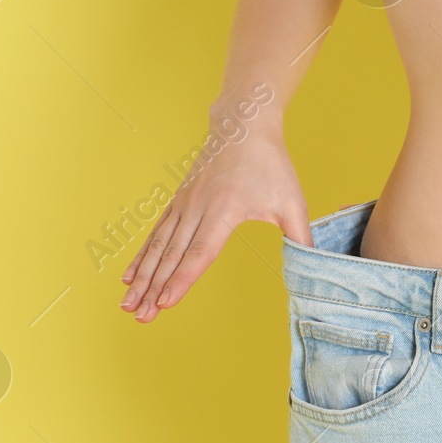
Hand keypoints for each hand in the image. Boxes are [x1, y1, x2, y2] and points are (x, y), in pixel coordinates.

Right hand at [119, 120, 310, 322]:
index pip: (201, 252)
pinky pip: (156, 234)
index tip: (165, 302)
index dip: (183, 279)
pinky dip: (141, 257)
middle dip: (154, 289)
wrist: (242, 125)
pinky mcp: (178, 202)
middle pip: (173, 255)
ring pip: (159, 246)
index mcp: (225, 210)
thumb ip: (301, 236)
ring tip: (127, 305)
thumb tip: (314, 267)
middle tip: (140, 317)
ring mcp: (184, 204)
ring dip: (142, 277)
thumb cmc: (270, 164)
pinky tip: (130, 277)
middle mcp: (198, 208)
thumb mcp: (292, 201)